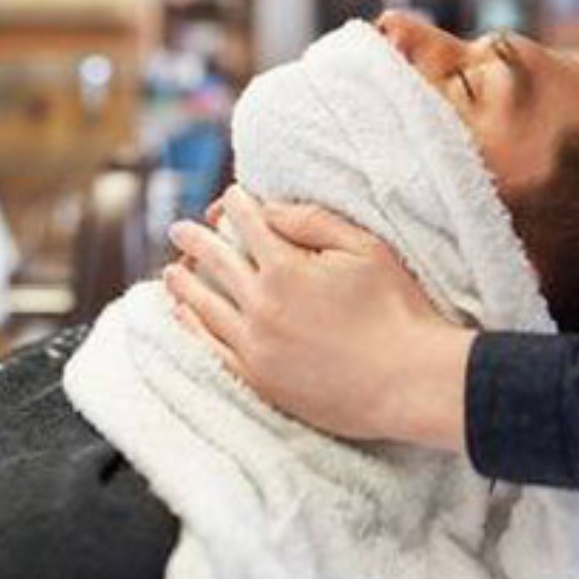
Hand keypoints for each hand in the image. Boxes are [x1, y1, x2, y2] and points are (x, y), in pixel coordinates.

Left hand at [166, 186, 475, 451]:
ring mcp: (256, 346)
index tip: (228, 197)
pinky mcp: (259, 379)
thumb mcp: (365, 248)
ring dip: (184, 285)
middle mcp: (261, 305)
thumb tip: (269, 207)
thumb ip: (313, 221)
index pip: (248, 224)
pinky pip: (211, 350)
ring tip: (170, 272)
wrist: (408, 381)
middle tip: (177, 229)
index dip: (236, 204)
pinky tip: (183, 319)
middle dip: (196, 239)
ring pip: (204, 307)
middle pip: (217, 261)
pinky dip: (192, 330)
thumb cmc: (395, 309)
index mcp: (286, 269)